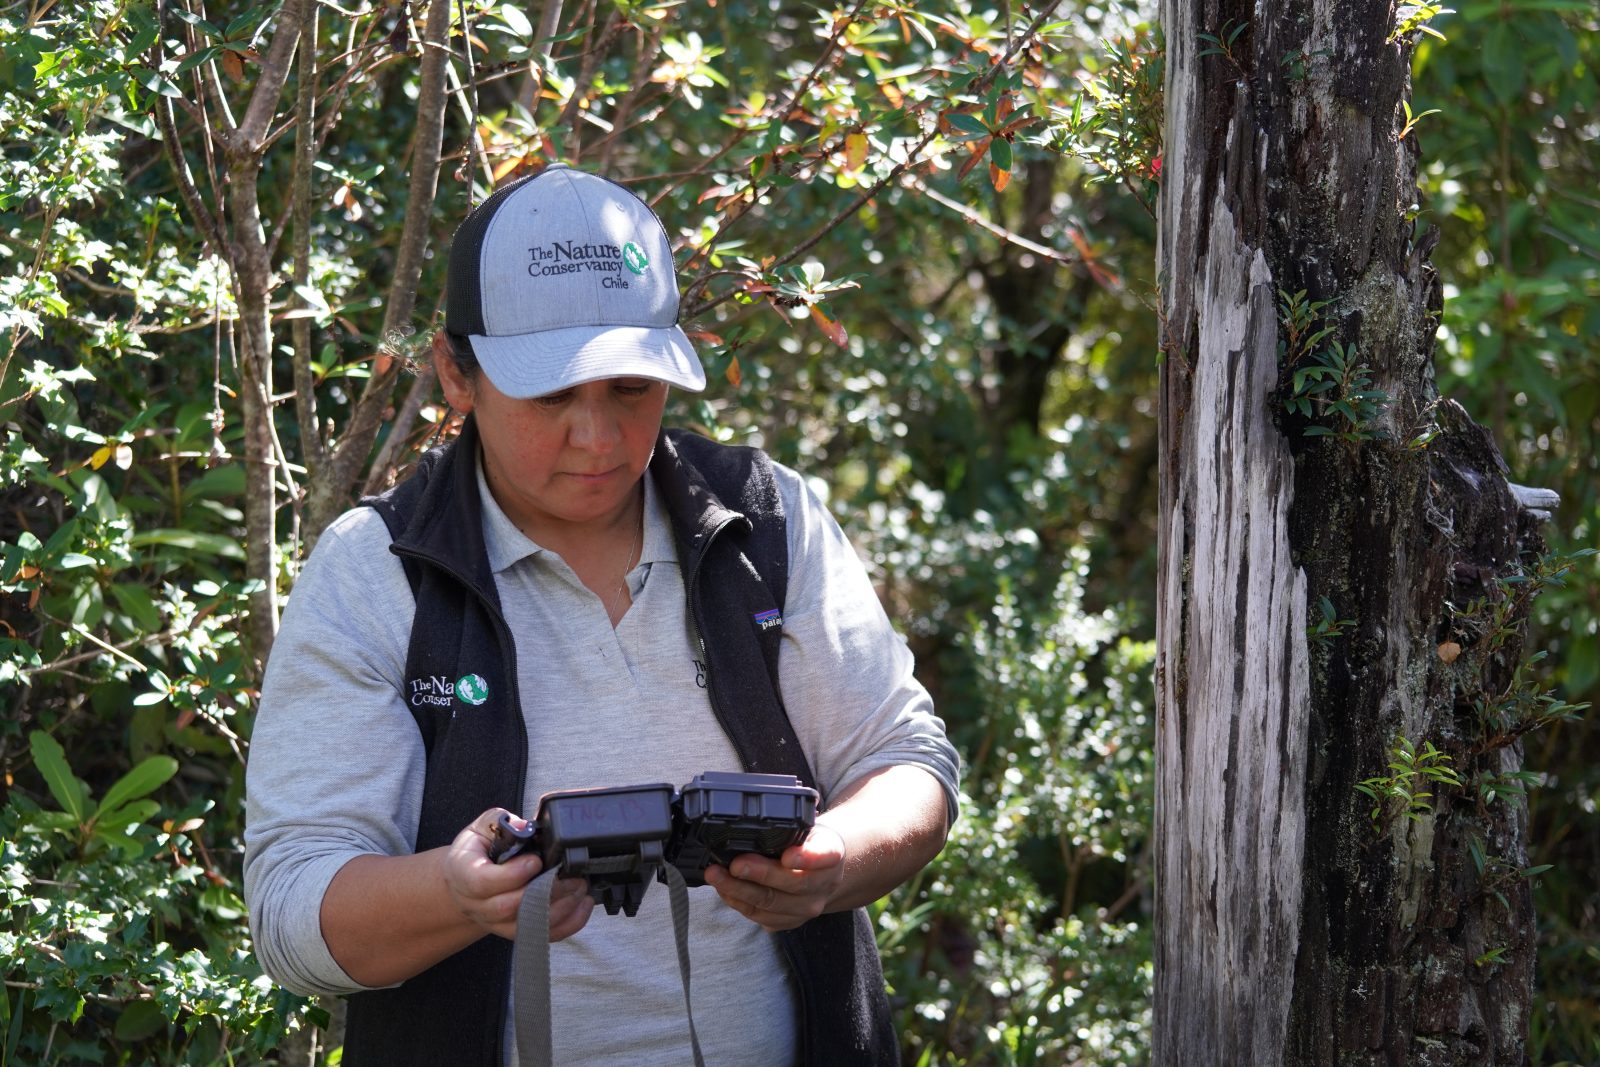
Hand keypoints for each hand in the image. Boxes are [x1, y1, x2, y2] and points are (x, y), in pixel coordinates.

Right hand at [441, 808, 593, 941]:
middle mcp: (476, 904)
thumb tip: (525, 828)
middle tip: (569, 875)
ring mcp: (495, 922)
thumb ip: (500, 822)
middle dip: (543, 891)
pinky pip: (542, 936)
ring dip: (559, 908)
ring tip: (579, 886)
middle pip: (508, 908)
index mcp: (464, 874)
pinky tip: (582, 905)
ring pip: (527, 926)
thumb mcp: (482, 828)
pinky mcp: (515, 932)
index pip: (484, 882)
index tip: (536, 861)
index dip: (512, 874)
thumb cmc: (477, 851)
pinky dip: (567, 924)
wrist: (466, 880)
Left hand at [703, 824, 846, 932]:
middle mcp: (824, 885)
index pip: (824, 855)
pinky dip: (738, 902)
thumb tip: (753, 826)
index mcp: (832, 854)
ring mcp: (806, 908)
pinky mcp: (789, 922)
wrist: (821, 873)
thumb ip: (789, 828)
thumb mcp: (807, 828)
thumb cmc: (808, 843)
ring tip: (715, 875)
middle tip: (735, 865)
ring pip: (770, 903)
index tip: (787, 856)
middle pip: (791, 883)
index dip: (806, 858)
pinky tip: (723, 889)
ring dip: (738, 890)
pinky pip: (760, 915)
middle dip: (759, 874)